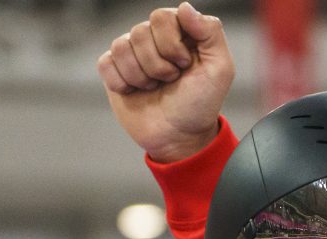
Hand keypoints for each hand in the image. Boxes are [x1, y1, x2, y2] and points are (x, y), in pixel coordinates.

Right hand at [98, 3, 235, 162]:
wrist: (179, 137)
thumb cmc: (200, 104)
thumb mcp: (220, 70)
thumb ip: (211, 33)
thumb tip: (184, 7)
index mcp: (180, 32)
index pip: (162, 17)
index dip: (172, 45)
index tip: (185, 65)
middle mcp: (154, 38)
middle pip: (140, 32)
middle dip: (158, 64)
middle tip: (171, 80)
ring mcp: (132, 53)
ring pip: (121, 47)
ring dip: (142, 76)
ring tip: (156, 88)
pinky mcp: (114, 70)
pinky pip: (106, 63)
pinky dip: (122, 82)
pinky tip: (136, 92)